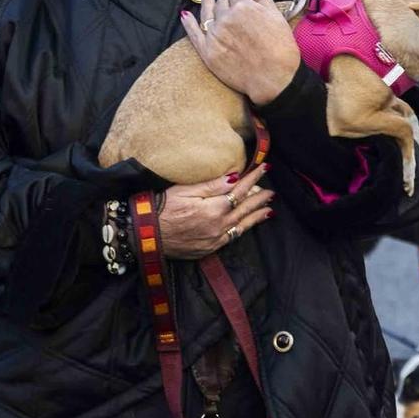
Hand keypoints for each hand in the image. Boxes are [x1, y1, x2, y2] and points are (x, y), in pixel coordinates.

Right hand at [156, 164, 273, 258]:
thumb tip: (235, 177)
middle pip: (245, 209)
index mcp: (214, 209)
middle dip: (260, 198)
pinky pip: (232, 238)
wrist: (146, 236)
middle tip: (272, 191)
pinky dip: (243, 230)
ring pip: (242, 226)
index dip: (254, 178)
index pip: (240, 190)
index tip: (265, 168)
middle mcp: (219, 226)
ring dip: (256, 216)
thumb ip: (212, 185)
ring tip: (269, 210)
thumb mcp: (185, 191)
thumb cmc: (161, 208)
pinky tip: (247, 226)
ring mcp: (215, 239)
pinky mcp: (209, 249)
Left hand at [180, 0, 300, 105]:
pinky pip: (193, 33)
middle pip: (222, 3)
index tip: (248, 7)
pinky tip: (185, 15)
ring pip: (208, 13)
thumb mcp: (275, 14)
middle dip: (228, 4)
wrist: (275, 79)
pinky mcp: (207, 52)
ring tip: (208, 0)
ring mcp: (214, 35)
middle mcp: (226, 18)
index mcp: (243, 6)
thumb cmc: (280, 47)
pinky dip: (188, 23)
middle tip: (235, 11)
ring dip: (208, 5)